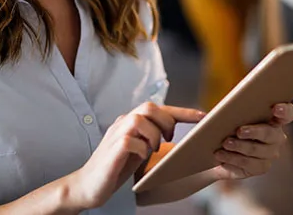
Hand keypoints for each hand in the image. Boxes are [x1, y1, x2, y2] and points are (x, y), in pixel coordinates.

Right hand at [69, 102, 204, 209]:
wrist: (88, 185)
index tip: (203, 116)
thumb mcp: (138, 151)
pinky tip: (140, 158)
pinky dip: (141, 148)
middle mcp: (122, 123)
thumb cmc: (115, 169)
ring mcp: (116, 134)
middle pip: (149, 106)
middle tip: (170, 139)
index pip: (159, 109)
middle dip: (166, 121)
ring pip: (140, 118)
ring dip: (153, 134)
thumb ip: (150, 139)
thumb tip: (173, 136)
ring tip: (153, 150)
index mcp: (130, 122)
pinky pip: (130, 140)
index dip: (182, 111)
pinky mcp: (112, 149)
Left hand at [209, 103, 292, 180]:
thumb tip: (200, 114)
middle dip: (255, 131)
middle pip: (271, 133)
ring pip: (257, 150)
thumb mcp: (220, 117)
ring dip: (240, 147)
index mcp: (272, 118)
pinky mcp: (260, 168)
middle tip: (239, 130)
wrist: (215, 152)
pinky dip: (233, 159)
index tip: (275, 109)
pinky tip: (221, 156)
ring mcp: (270, 153)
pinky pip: (248, 164)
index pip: (288, 113)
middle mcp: (276, 136)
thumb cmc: (223, 127)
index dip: (285, 111)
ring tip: (224, 144)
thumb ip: (216, 113)